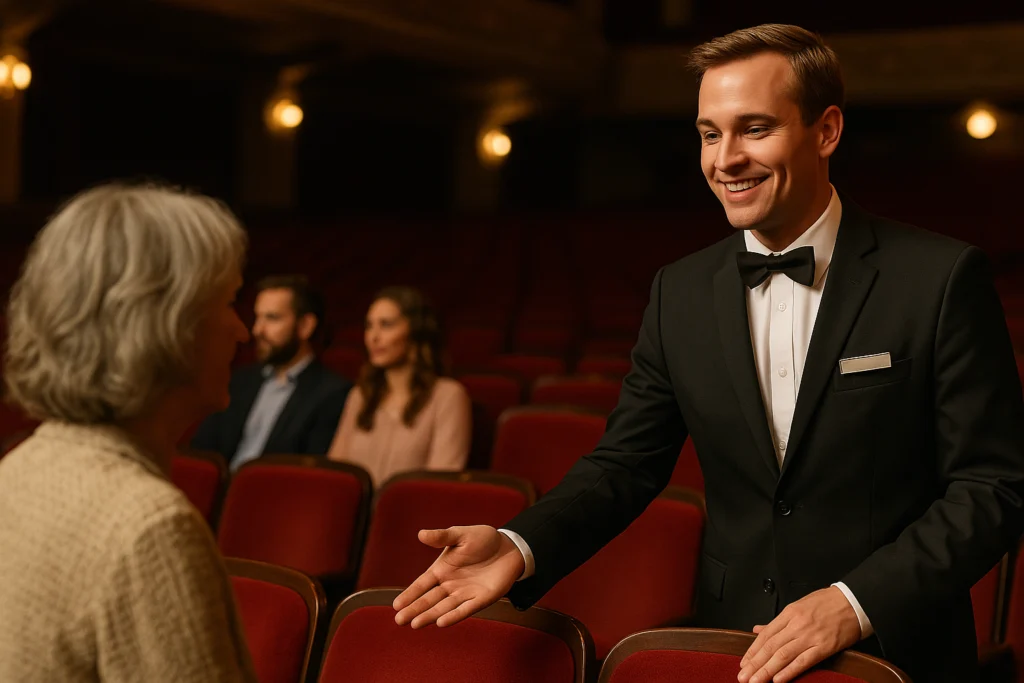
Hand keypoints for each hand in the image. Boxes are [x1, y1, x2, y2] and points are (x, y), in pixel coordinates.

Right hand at [393, 525, 524, 628]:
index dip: (409, 594)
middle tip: (399, 620)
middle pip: (429, 599)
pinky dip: (454, 615)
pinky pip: (465, 609)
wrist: (510, 547)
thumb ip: (442, 537)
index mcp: (442, 570)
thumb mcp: (460, 535)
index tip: (396, 605)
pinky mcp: (481, 599)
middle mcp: (450, 584)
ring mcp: (465, 593)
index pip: (422, 584)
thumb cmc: (482, 539)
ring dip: (430, 615)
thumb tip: (421, 534)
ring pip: (444, 607)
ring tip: (415, 624)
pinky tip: (441, 622)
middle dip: (414, 609)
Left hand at [737, 586, 860, 682]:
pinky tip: (778, 680)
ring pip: (783, 655)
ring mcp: (810, 636)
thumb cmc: (827, 602)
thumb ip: (778, 622)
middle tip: (743, 677)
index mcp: (789, 614)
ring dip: (767, 670)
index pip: (765, 635)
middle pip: (770, 647)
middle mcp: (796, 625)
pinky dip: (789, 671)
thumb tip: (758, 629)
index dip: (752, 651)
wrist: (853, 601)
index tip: (744, 663)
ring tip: (755, 681)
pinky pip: (804, 661)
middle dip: (755, 664)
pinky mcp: (825, 646)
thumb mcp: (799, 606)